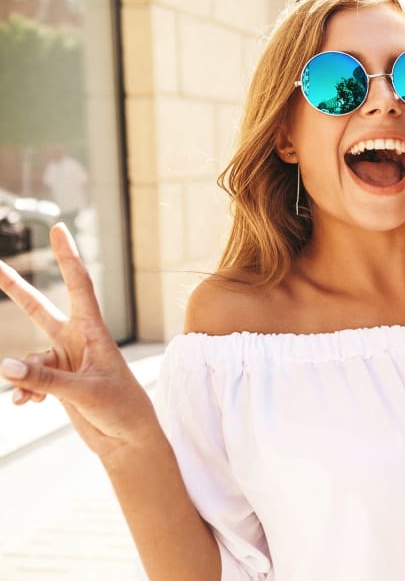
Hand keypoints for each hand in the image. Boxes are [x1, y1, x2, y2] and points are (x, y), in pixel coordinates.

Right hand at [0, 224, 159, 459]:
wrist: (128, 440)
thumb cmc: (121, 410)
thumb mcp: (85, 393)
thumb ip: (44, 380)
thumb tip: (4, 367)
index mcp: (94, 332)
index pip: (80, 285)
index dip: (68, 256)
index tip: (59, 228)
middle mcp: (78, 341)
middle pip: (40, 308)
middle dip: (16, 289)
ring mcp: (67, 360)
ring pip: (28, 358)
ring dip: (25, 377)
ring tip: (32, 398)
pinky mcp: (59, 381)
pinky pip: (28, 379)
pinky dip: (25, 391)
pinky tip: (28, 405)